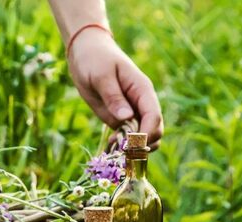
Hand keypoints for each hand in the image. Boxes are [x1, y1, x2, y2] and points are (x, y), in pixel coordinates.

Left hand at [67, 29, 163, 148]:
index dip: (146, 134)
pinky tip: (109, 145)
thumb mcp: (101, 76)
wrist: (85, 51)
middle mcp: (141, 103)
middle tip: (120, 149)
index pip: (153, 117)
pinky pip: (129, 137)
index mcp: (142, 90)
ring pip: (145, 137)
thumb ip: (114, 97)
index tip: (130, 144)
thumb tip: (127, 119)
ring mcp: (132, 112)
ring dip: (134, 148)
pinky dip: (123, 146)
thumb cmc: (95, 59)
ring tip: (113, 147)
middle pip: (155, 131)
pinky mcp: (120, 119)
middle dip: (142, 144)